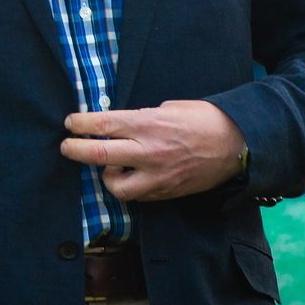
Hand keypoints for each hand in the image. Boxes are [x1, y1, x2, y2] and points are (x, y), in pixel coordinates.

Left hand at [60, 100, 246, 201]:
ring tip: (109, 167)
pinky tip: (132, 177)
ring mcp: (157, 176)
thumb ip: (144, 118)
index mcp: (147, 124)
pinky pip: (139, 196)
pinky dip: (130, 187)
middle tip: (66, 146)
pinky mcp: (166, 192)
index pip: (101, 125)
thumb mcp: (170, 108)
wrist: (237, 145)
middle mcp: (147, 151)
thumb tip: (124, 123)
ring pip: (116, 186)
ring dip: (106, 177)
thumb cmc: (204, 119)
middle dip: (75, 150)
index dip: (79, 124)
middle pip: (98, 155)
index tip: (69, 123)